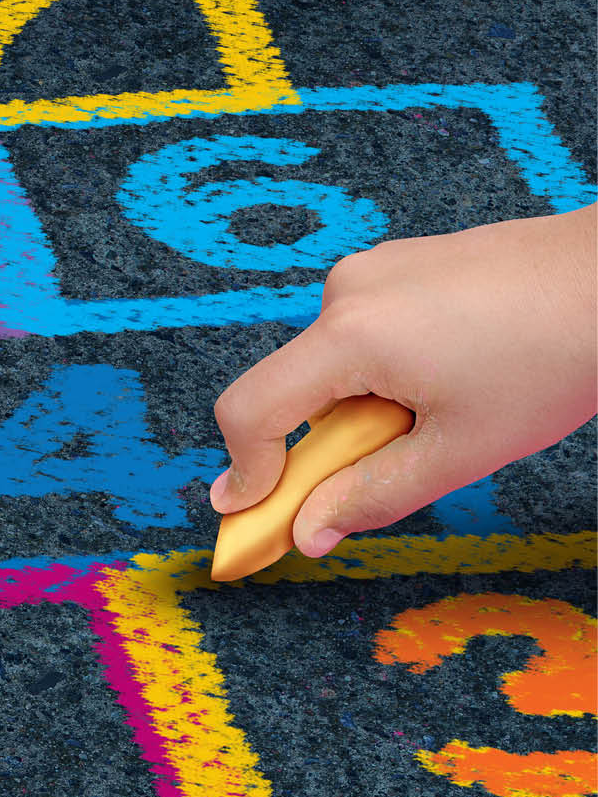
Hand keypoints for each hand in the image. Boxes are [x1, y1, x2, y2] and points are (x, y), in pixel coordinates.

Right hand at [209, 207, 597, 554]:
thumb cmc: (551, 360)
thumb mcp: (460, 452)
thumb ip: (370, 496)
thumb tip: (307, 533)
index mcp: (351, 334)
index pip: (252, 409)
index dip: (245, 471)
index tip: (252, 515)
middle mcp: (347, 290)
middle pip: (296, 388)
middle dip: (331, 441)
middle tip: (404, 461)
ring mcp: (374, 268)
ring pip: (334, 363)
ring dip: (365, 406)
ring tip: (451, 408)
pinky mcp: (400, 262)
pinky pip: (364, 332)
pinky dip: (385, 371)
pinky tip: (456, 374)